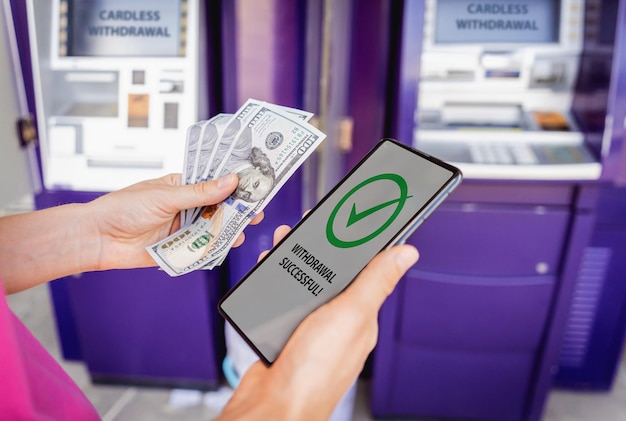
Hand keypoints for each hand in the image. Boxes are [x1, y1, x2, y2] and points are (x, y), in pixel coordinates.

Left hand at [87, 173, 263, 270]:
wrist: (98, 239)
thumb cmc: (123, 209)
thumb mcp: (165, 196)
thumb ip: (200, 193)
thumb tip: (229, 182)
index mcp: (182, 186)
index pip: (214, 182)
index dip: (234, 183)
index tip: (254, 183)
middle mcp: (185, 207)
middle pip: (218, 207)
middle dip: (237, 210)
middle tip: (256, 211)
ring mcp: (183, 228)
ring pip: (213, 229)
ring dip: (228, 231)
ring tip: (241, 232)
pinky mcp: (179, 249)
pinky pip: (202, 249)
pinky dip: (213, 249)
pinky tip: (224, 247)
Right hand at [218, 225, 417, 419]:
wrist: (272, 406)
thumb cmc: (314, 372)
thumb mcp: (350, 315)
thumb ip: (375, 282)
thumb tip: (407, 253)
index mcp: (360, 316)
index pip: (367, 270)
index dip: (361, 242)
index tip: (355, 216)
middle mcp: (336, 320)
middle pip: (332, 273)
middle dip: (321, 245)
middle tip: (310, 223)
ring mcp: (309, 326)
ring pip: (304, 282)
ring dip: (294, 259)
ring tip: (284, 240)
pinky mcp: (284, 332)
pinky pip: (281, 298)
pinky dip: (274, 280)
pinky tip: (269, 270)